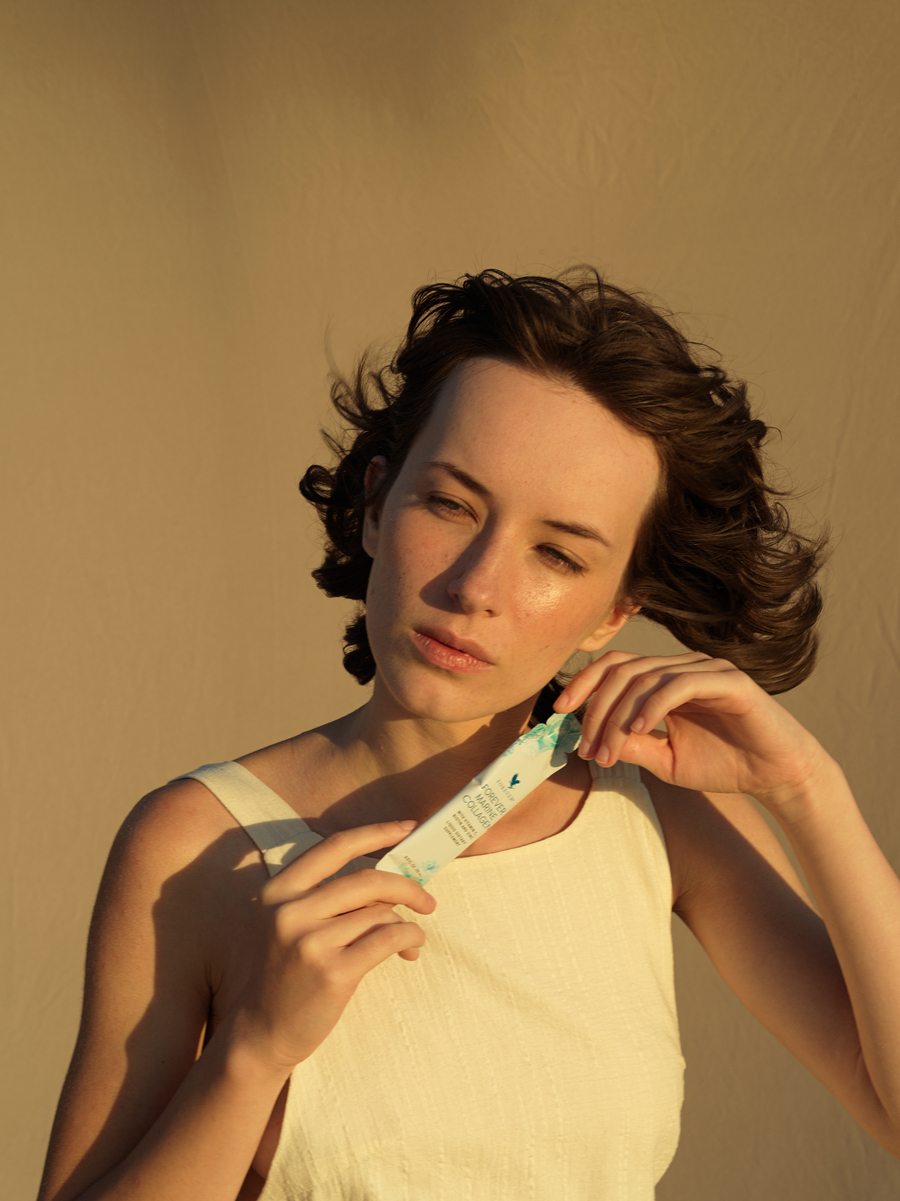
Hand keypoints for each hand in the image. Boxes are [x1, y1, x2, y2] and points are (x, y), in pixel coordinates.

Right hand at [230, 822, 434, 1071]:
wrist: (263, 1030)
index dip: (376, 833)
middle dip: (407, 886)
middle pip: (368, 879)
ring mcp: (310, 942)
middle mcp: (290, 911)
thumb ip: (330, 897)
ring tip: (413, 939)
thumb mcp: (292, 924)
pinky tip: (411, 948)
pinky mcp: (333, 971)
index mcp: (279, 890)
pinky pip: (388, 938)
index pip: (335, 847)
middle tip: (427, 900)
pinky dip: (410, 938)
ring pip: (381, 912)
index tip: (407, 828)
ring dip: (408, 923)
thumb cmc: (289, 972)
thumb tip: (392, 877)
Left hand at [555, 650, 830, 806]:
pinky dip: (654, 707)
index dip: (583, 684)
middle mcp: (682, 666)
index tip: (559, 713)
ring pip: (645, 678)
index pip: (614, 667)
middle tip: (586, 747)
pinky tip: (640, 732)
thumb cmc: (724, 764)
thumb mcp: (665, 760)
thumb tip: (590, 739)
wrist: (777, 774)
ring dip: (619, 716)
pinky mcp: (730, 681)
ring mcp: (706, 669)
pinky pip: (680, 685)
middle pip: (622, 670)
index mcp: (665, 679)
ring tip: (609, 751)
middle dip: (596, 709)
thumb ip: (632, 745)